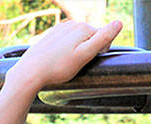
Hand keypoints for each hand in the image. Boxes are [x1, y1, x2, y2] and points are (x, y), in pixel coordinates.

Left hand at [3, 18, 123, 96]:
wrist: (31, 72)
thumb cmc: (58, 67)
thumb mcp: (84, 55)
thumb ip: (102, 39)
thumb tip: (119, 23)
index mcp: (82, 28)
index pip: (103, 38)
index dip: (100, 53)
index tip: (88, 62)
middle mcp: (72, 24)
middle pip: (90, 38)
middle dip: (89, 51)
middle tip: (76, 65)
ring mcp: (61, 29)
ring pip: (79, 41)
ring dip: (78, 51)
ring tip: (66, 64)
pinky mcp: (52, 35)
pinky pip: (67, 43)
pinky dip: (67, 51)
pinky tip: (59, 60)